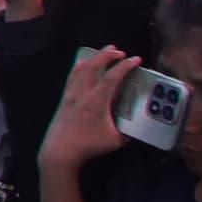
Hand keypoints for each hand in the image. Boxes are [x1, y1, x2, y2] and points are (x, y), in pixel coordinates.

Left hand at [42, 43, 133, 172]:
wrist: (60, 150)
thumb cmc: (88, 145)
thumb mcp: (116, 140)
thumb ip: (130, 131)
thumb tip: (141, 125)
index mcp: (96, 101)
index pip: (112, 77)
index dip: (125, 66)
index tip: (136, 59)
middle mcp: (82, 93)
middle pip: (93, 66)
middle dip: (107, 55)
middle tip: (120, 51)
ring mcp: (70, 94)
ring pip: (80, 68)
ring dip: (94, 58)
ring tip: (104, 53)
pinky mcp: (64, 98)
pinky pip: (72, 76)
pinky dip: (81, 66)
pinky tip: (84, 65)